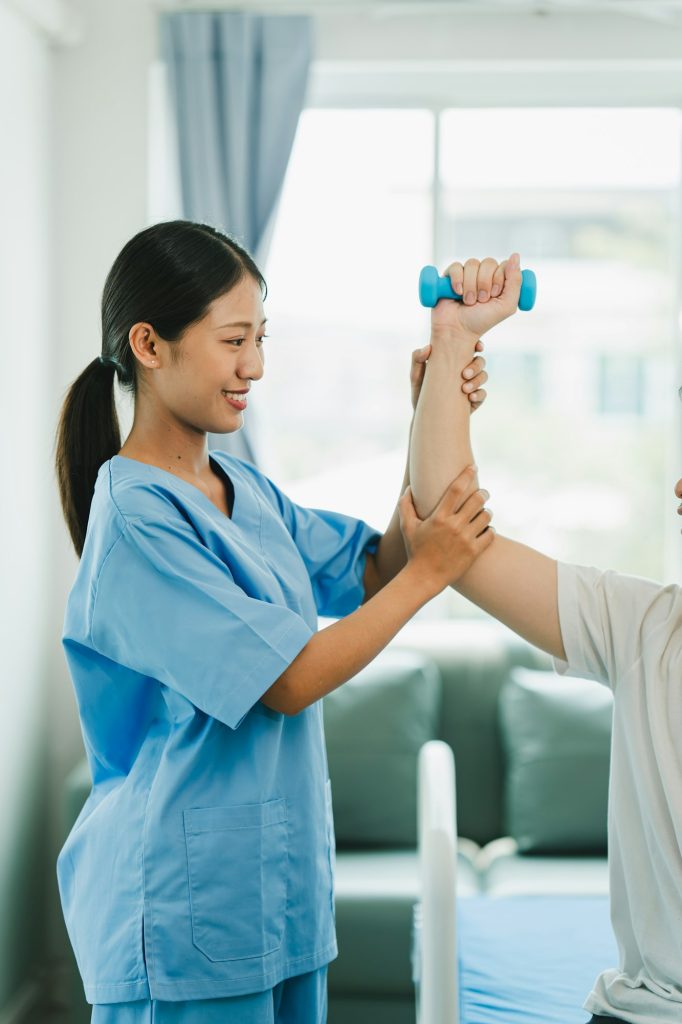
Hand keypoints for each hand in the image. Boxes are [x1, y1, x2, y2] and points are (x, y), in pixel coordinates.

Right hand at [398, 467, 493, 591]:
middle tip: (483, 493)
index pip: (456, 489)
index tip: (473, 467)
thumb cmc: (415, 551)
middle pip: (477, 499)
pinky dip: (490, 530)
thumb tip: (410, 488)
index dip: (466, 474)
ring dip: (487, 512)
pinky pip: (491, 534)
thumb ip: (406, 506)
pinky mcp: (474, 552)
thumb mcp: (407, 528)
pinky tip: (485, 530)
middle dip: (483, 493)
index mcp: (439, 517)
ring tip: (483, 513)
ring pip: (487, 516)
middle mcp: (454, 526)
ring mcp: (466, 539)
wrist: (424, 578)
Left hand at [410, 344, 487, 412]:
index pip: (470, 349)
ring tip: (465, 389)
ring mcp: (471, 385)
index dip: (477, 345)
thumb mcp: (415, 376)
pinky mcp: (474, 400)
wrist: (425, 416)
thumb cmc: (420, 392)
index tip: (477, 347)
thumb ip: (417, 359)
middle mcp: (465, 371)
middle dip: (476, 366)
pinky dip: (479, 395)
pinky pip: (483, 394)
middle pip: (480, 362)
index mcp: (454, 361)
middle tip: (464, 374)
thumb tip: (428, 347)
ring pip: (483, 376)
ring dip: (477, 380)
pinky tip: (470, 398)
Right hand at [430, 253, 521, 338]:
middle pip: (489, 262)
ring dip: (471, 286)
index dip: (500, 278)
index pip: (504, 265)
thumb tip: (515, 256)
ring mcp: (468, 275)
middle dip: (485, 284)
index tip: (494, 295)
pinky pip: (456, 267)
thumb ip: (515, 281)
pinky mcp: (451, 276)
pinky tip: (457, 293)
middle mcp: (484, 276)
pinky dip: (457, 280)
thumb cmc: (481, 321)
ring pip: (472, 264)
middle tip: (481, 300)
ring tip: (468, 301)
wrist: (457, 331)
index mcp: (499, 281)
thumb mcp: (506, 305)